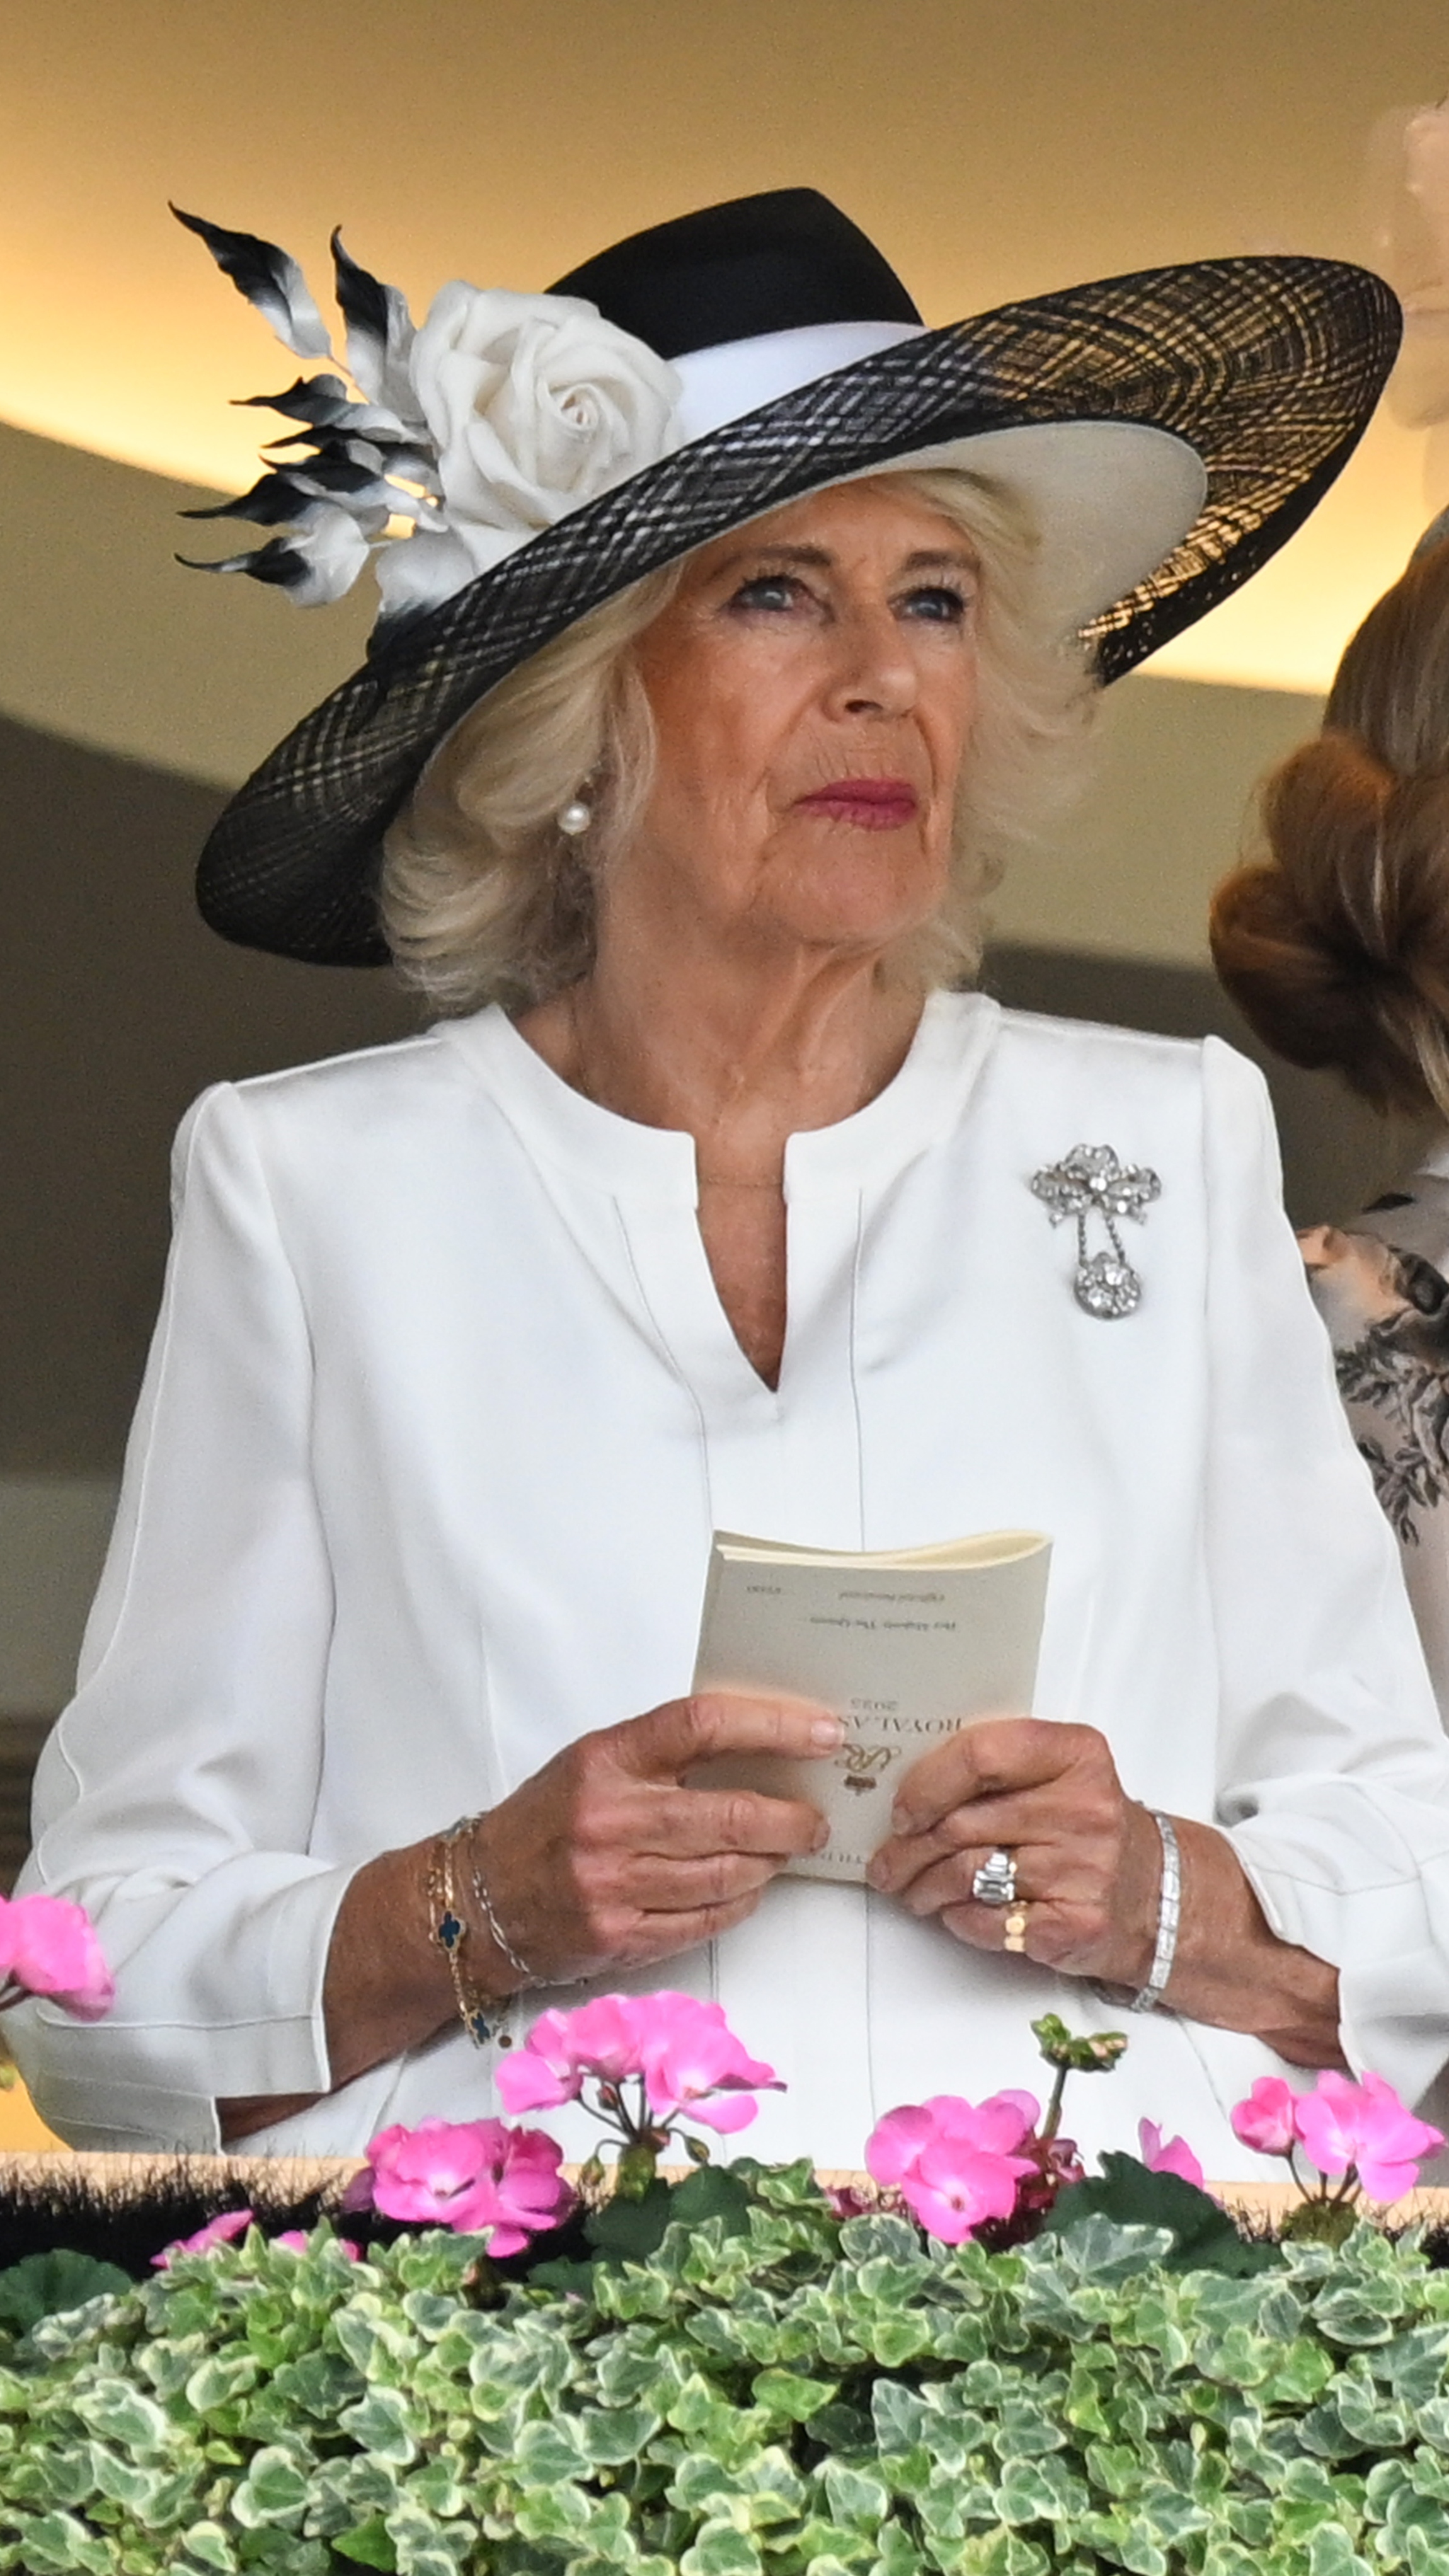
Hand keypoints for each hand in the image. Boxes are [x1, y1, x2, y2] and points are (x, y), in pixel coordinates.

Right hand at [470, 1692, 839, 1988]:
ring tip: (785, 1851)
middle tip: (816, 1818)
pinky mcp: (620, 1937)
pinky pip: (706, 1919)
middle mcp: (609, 1819)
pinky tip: (749, 1887)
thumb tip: (761, 1749)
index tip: (823, 1733)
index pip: (703, 1726)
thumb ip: (664, 1754)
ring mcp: (613, 1884)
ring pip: (728, 1873)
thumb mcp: (593, 1763)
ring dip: (771, 1862)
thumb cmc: (544, 1822)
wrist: (476, 1898)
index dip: (774, 1726)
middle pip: (731, 1813)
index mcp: (605, 1759)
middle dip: (792, 1818)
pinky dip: (740, 1903)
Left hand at [865, 1715, 1161, 1985]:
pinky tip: (956, 1911)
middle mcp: (1084, 1809)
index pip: (981, 1755)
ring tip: (912, 1888)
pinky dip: (959, 1918)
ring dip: (924, 1886)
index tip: (902, 1809)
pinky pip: (988, 1920)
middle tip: (888, 1860)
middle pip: (962, 1823)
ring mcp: (1083, 1869)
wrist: (1151, 1893)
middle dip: (908, 1848)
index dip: (926, 1784)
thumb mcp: (1056, 1774)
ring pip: (967, 1874)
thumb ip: (995, 1768)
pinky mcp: (1074, 1923)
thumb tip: (907, 1790)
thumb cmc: (1088, 1828)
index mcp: (1076, 1754)